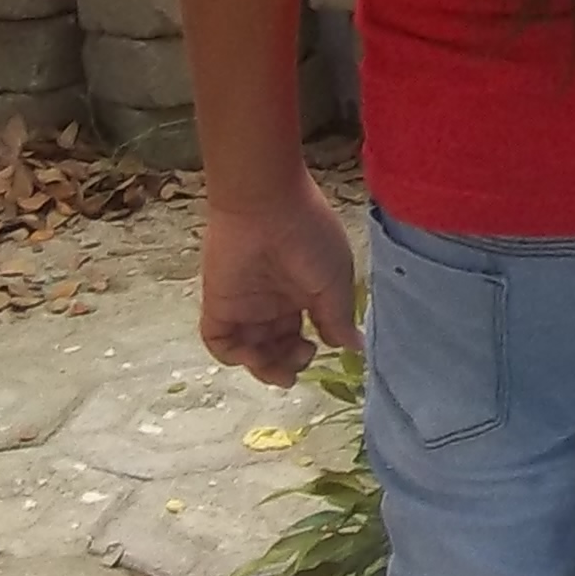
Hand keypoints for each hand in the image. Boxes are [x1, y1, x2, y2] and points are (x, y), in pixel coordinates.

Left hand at [199, 182, 361, 386]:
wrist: (267, 206)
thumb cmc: (309, 236)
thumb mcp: (335, 281)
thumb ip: (339, 318)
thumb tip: (354, 346)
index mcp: (301, 293)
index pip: (301, 333)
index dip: (309, 350)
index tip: (322, 349)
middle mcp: (272, 302)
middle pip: (276, 347)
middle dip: (288, 363)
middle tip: (299, 361)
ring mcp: (245, 305)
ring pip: (250, 351)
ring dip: (265, 367)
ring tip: (280, 369)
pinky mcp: (220, 304)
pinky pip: (221, 342)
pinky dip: (235, 357)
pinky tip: (254, 355)